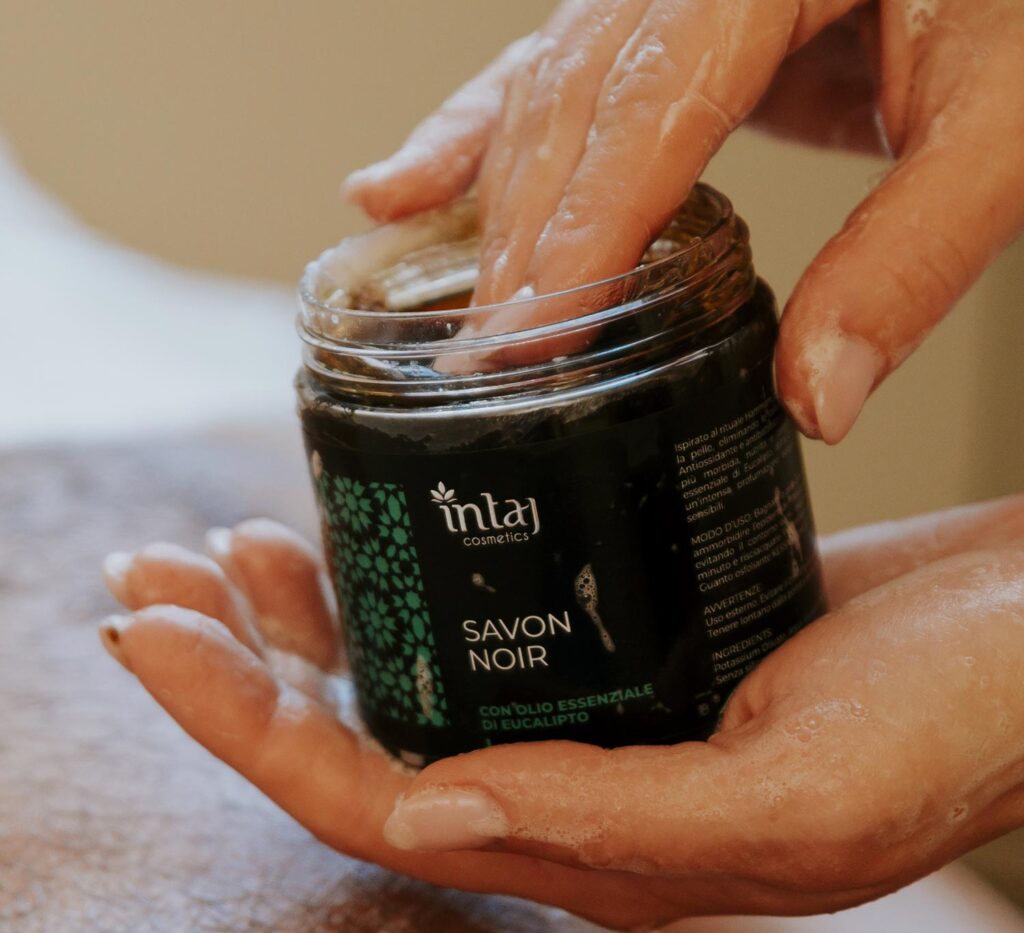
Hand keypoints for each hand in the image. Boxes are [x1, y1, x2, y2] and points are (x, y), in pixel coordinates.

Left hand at [100, 498, 1023, 928]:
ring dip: (305, 619)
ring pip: (409, 675)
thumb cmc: (952, 724)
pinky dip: (405, 572)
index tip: (156, 638)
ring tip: (223, 551)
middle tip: (150, 579)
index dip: (244, 728)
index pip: (368, 800)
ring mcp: (596, 706)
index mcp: (595, 850)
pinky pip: (481, 613)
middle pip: (360, 736)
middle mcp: (573, 786)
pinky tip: (358, 524)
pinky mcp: (627, 632)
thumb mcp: (794, 803)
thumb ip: (610, 825)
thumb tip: (426, 807)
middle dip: (239, 667)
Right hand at [343, 0, 1023, 442]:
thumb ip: (907, 259)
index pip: (654, 102)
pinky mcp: (666, 18)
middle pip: (576, 101)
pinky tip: (406, 187)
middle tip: (486, 354)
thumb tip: (815, 393)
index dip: (586, 228)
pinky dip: (477, 138)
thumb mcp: (1004, 129)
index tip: (535, 333)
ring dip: (489, 203)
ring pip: (545, 88)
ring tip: (441, 298)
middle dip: (525, 240)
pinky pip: (551, 75)